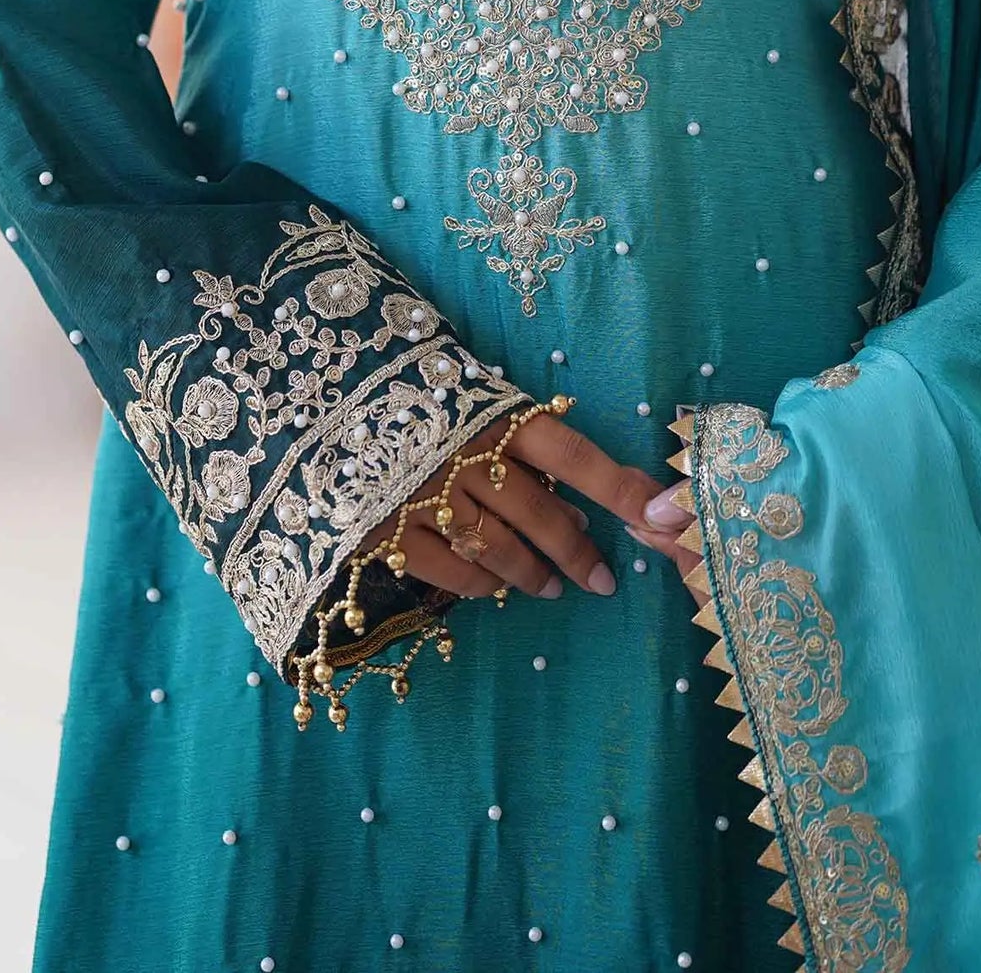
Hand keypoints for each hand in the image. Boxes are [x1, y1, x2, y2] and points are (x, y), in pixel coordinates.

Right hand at [362, 406, 691, 599]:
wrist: (320, 392)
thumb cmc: (412, 394)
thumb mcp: (472, 403)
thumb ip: (522, 451)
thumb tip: (576, 510)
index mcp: (492, 414)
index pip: (573, 453)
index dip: (620, 487)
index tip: (660, 515)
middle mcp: (464, 455)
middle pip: (540, 514)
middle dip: (577, 552)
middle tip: (599, 580)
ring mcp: (423, 494)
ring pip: (499, 549)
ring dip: (532, 574)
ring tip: (549, 587)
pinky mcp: (383, 529)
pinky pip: (449, 572)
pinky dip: (480, 585)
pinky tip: (493, 587)